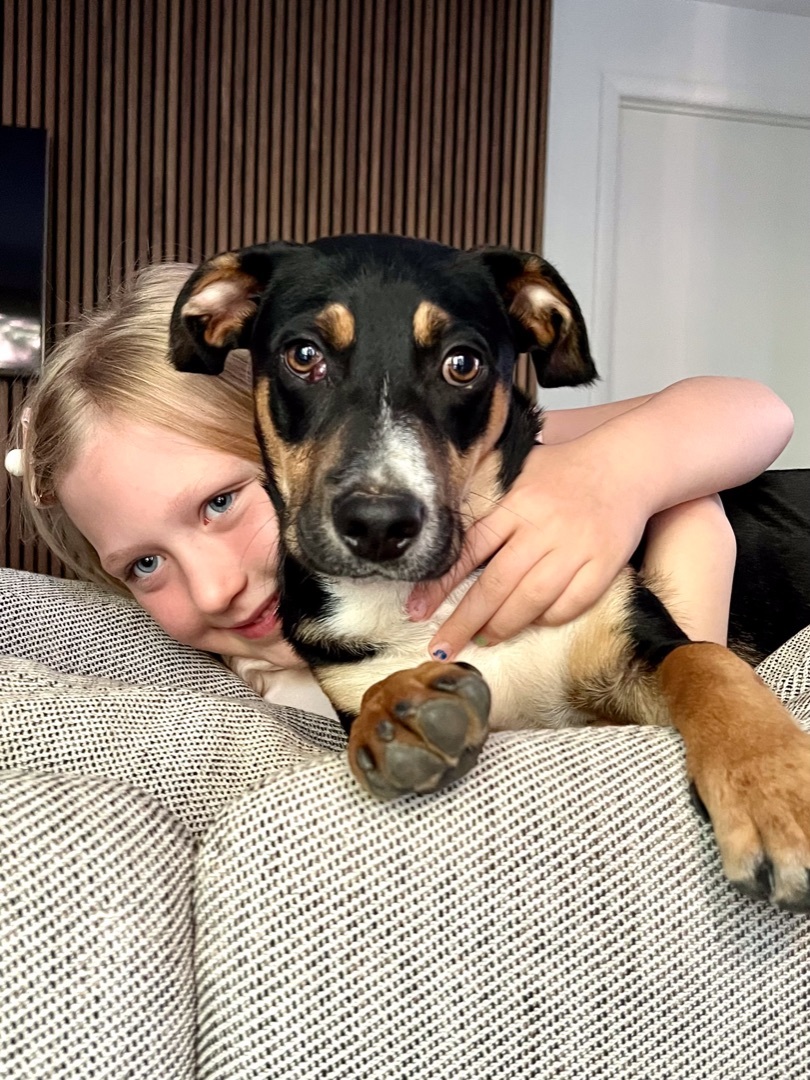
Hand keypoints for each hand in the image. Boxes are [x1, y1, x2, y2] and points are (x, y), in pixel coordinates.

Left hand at [407, 443, 648, 660]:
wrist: (626, 465)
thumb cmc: (565, 469)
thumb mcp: (519, 471)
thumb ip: (487, 498)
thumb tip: (443, 529)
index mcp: (516, 504)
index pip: (468, 550)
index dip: (440, 585)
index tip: (418, 611)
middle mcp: (542, 527)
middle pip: (495, 584)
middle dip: (464, 621)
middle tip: (442, 647)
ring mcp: (575, 548)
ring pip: (531, 599)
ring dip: (503, 626)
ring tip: (484, 639)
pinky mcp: (604, 564)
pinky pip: (571, 603)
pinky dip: (547, 619)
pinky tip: (531, 623)